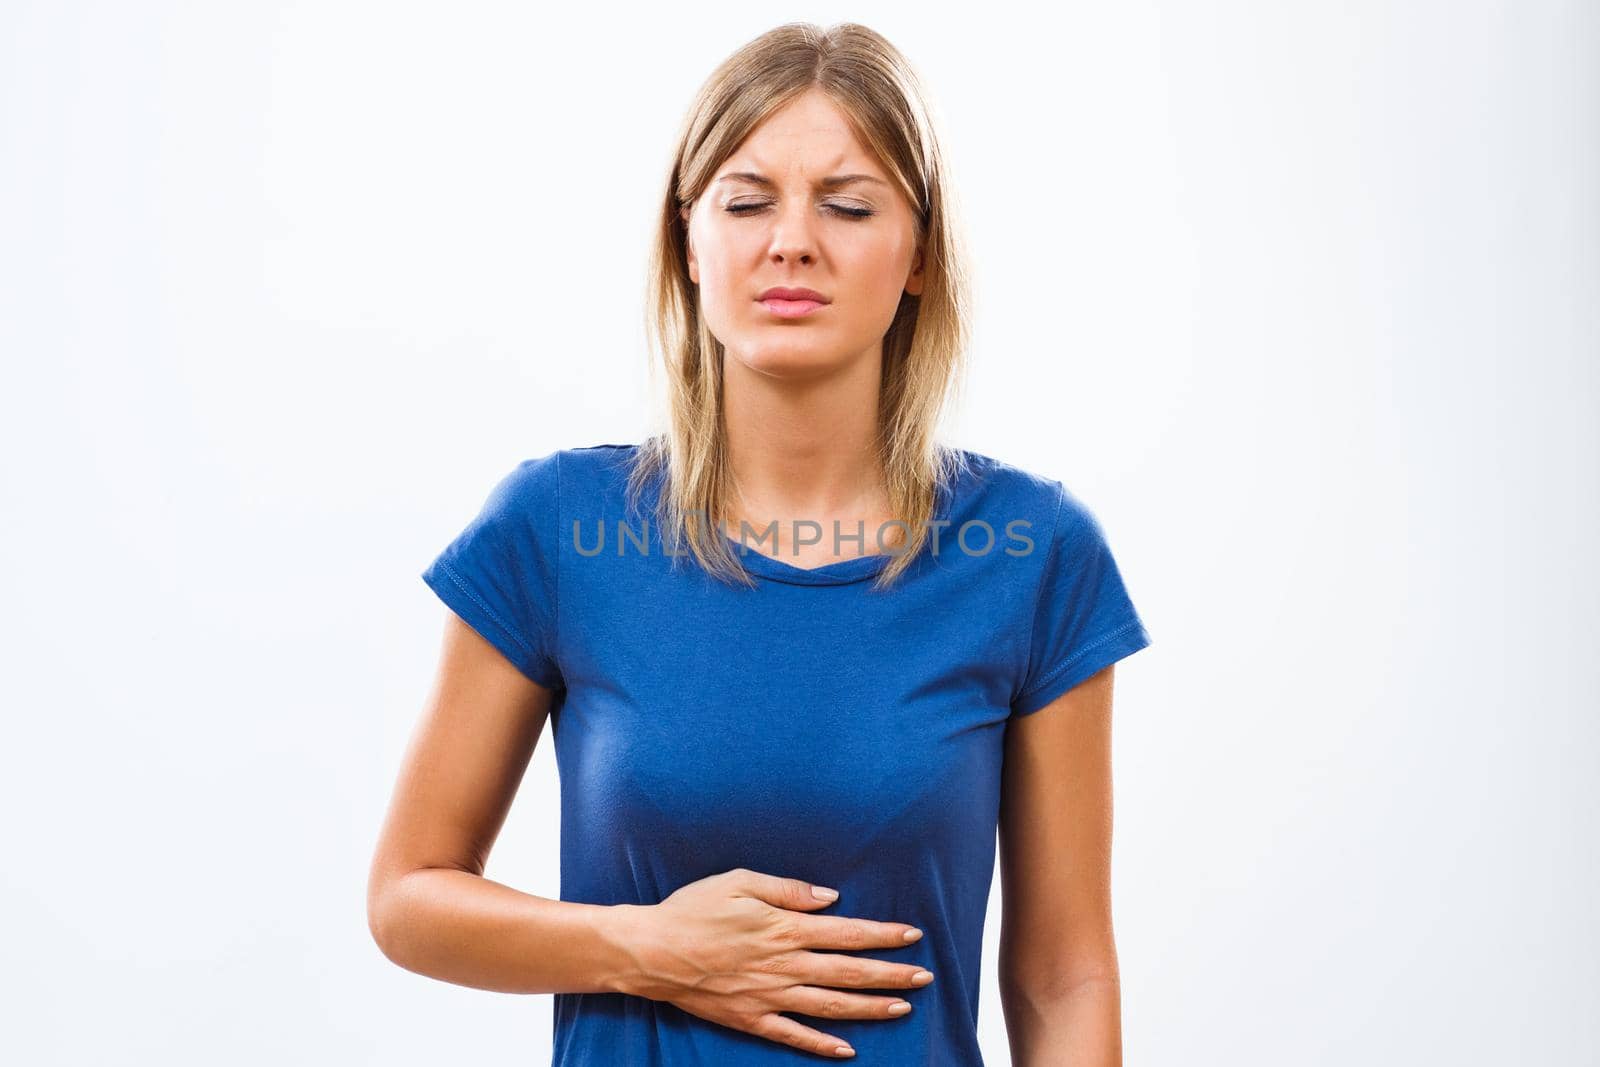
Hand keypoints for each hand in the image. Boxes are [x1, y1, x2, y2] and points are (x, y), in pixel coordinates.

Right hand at [609, 867, 935, 1057]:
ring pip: (831, 1007)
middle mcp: (784, 965)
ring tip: (903, 1008)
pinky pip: (793, 1035)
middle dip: (891, 975)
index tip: (913, 936)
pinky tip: (847, 1051)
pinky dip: (822, 1045)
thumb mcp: (740, 881)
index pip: (848, 933)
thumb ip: (789, 890)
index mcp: (784, 928)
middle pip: (849, 973)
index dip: (884, 936)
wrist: (650, 950)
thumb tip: (831, 898)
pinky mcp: (751, 1019)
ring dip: (870, 1009)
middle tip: (925, 976)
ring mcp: (769, 996)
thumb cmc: (693, 908)